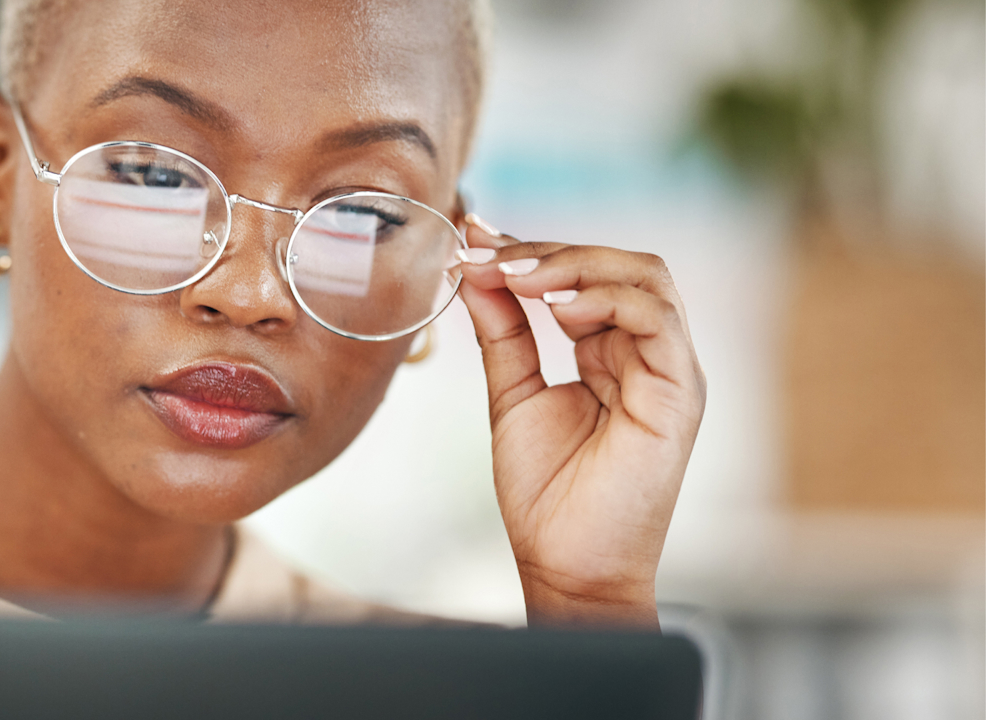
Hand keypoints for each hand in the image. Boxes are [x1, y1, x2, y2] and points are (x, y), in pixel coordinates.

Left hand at [455, 216, 705, 629]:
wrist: (566, 564)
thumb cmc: (547, 493)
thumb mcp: (513, 393)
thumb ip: (502, 332)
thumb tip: (476, 269)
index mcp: (615, 353)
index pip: (587, 276)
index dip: (534, 251)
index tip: (475, 240)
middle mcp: (650, 354)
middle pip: (621, 264)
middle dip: (550, 251)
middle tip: (490, 255)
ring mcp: (669, 370)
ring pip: (645, 276)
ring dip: (574, 265)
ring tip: (516, 275)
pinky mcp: (678, 391)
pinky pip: (657, 317)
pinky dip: (605, 298)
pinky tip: (556, 308)